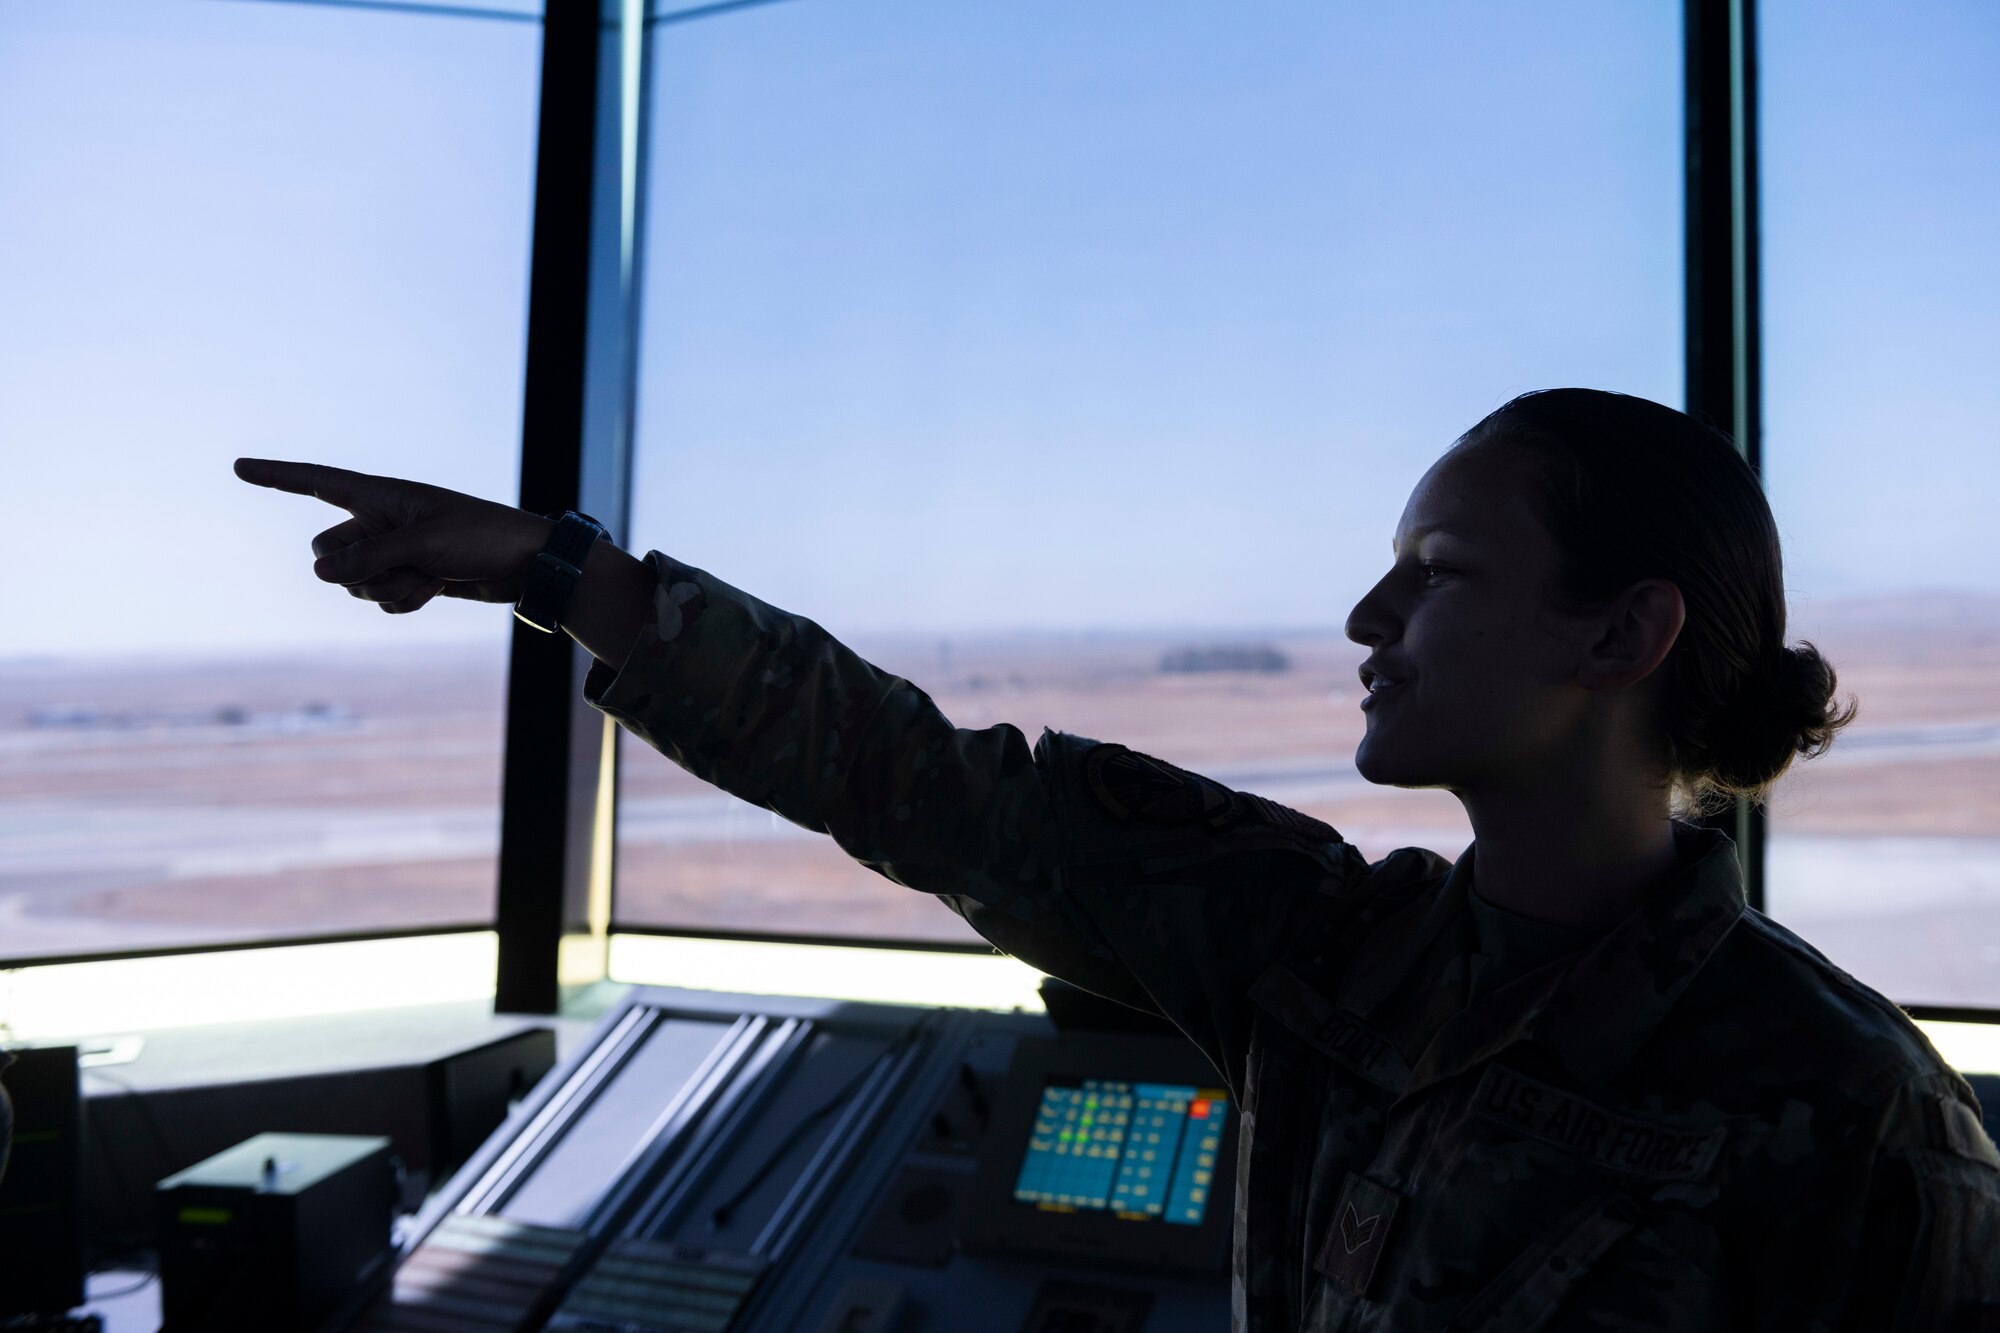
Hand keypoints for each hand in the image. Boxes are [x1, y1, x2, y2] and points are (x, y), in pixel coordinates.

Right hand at [234, 459, 554, 613]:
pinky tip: (437, 588)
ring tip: (432, 573)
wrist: (524, 564)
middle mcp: (378, 521)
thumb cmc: (479, 537)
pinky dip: (404, 600)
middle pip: (327, 553)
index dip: (278, 476)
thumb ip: (368, 556)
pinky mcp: (406, 576)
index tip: (239, 467)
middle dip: (356, 569)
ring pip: (353, 583)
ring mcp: (391, 551)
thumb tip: (318, 572)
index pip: (317, 483)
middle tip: (404, 561)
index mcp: (380, 495)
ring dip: (389, 587)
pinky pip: (381, 599)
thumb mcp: (423, 544)